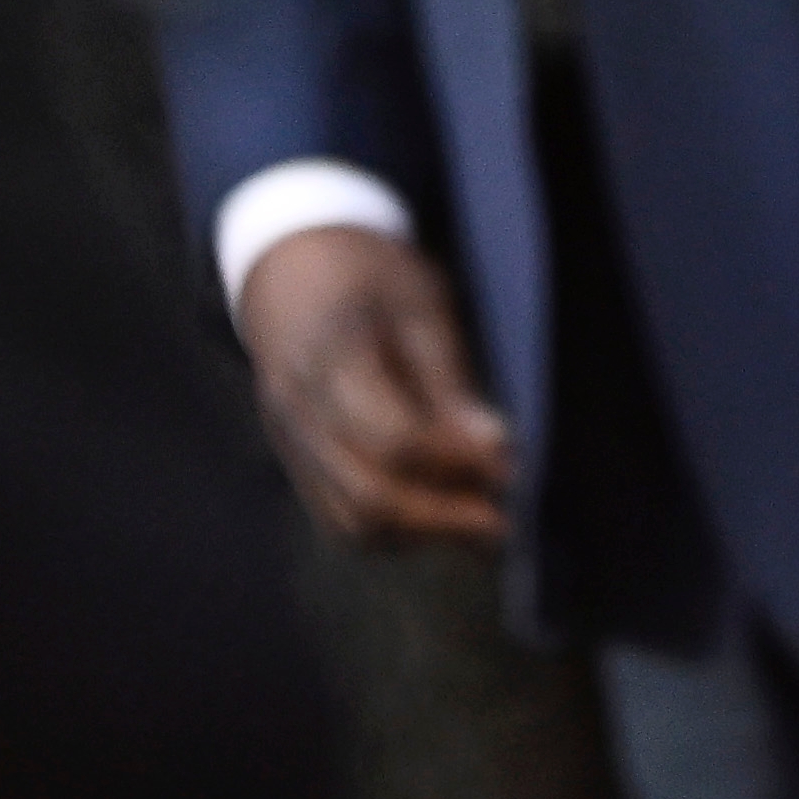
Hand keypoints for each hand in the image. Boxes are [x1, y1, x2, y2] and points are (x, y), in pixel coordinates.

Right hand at [233, 224, 515, 546]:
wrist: (287, 263)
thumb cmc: (366, 273)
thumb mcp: (419, 302)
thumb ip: (449, 382)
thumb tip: (495, 451)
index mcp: (333, 359)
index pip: (394, 441)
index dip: (458, 465)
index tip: (510, 468)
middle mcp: (300, 412)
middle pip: (366, 497)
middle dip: (442, 520)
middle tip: (503, 523)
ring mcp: (290, 442)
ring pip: (348, 522)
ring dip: (418, 535)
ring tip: (478, 524)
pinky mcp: (294, 458)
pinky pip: (337, 516)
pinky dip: (391, 529)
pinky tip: (438, 514)